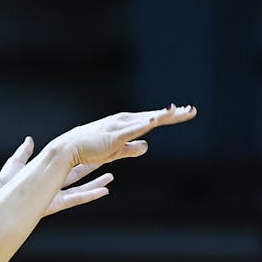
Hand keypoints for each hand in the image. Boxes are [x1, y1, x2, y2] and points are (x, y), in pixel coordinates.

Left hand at [0, 136, 114, 215]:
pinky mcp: (58, 204)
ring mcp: (57, 194)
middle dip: (93, 166)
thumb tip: (29, 140)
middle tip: (107, 159)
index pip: (67, 163)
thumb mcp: (16, 164)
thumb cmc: (5, 186)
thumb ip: (24, 153)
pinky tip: (105, 190)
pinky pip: (78, 198)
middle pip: (78, 173)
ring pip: (82, 186)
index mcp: (46, 173)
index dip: (79, 156)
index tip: (90, 149)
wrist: (1, 203)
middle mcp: (54, 184)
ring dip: (96, 181)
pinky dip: (92, 194)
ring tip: (110, 176)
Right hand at [51, 104, 196, 166]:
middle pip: (154, 117)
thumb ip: (131, 148)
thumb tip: (146, 147)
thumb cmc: (90, 149)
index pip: (153, 119)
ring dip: (161, 116)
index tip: (186, 112)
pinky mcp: (113, 136)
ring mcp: (119, 127)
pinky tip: (153, 120)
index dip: (171, 116)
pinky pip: (131, 130)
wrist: (68, 149)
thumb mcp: (116, 150)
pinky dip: (142, 124)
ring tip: (177, 111)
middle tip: (192, 110)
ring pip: (146, 120)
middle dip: (174, 114)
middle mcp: (125, 121)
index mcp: (127, 125)